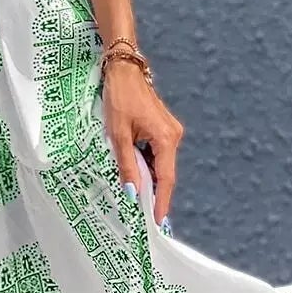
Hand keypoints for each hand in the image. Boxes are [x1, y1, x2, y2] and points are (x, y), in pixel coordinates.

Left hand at [102, 61, 183, 227]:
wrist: (123, 70)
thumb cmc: (119, 98)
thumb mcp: (118, 135)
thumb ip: (126, 165)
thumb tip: (132, 193)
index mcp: (166, 138)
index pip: (166, 179)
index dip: (161, 202)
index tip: (158, 222)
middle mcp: (173, 136)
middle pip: (165, 173)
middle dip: (154, 194)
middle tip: (143, 216)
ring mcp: (170, 132)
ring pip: (160, 164)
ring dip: (148, 179)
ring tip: (136, 198)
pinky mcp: (162, 128)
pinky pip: (156, 153)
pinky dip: (147, 165)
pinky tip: (135, 174)